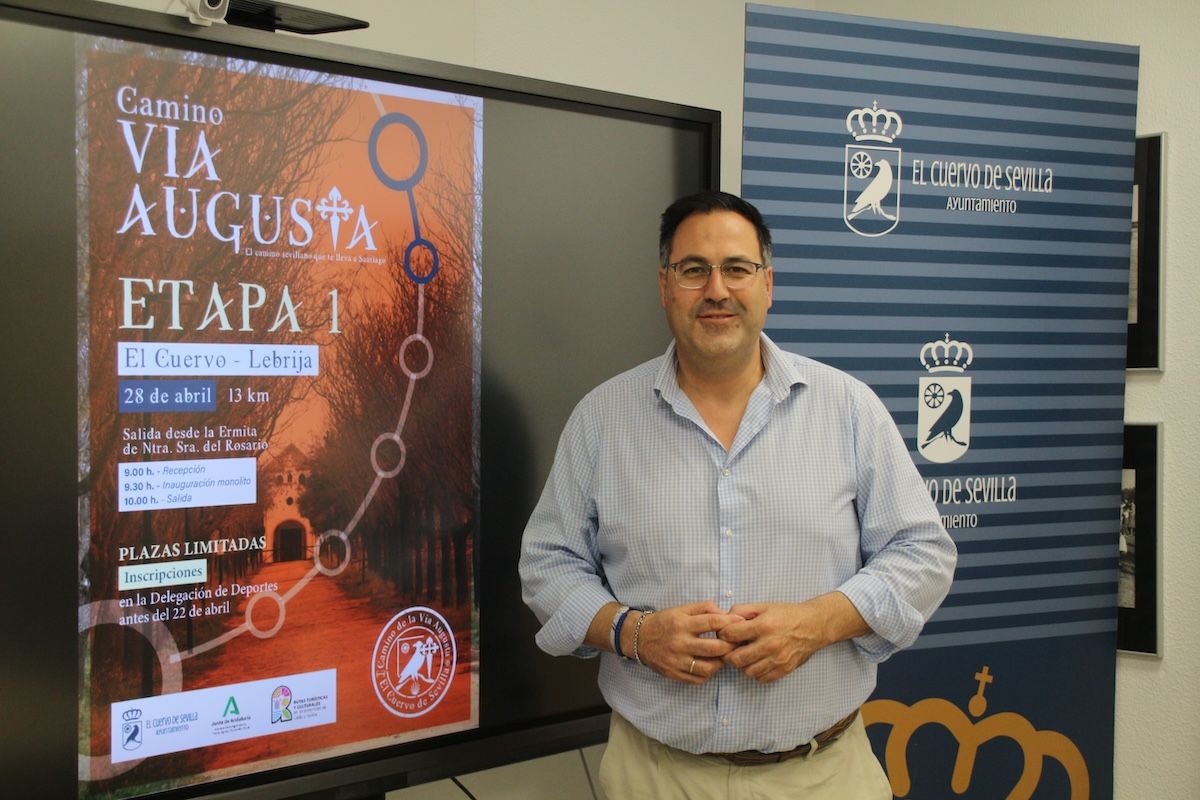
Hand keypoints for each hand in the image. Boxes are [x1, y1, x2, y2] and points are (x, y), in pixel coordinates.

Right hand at [629, 601, 743, 684]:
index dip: (730, 623)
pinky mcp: (674, 674)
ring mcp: (677, 661)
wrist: (639, 638)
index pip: (712, 622)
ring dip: (721, 662)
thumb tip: (726, 614)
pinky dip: (709, 673)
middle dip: (731, 645)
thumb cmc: (665, 622)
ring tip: (724, 655)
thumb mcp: (682, 609)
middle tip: (737, 642)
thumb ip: (704, 608)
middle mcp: (679, 643)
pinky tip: (711, 665)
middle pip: (714, 648)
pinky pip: (698, 678)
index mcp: (682, 624)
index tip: (741, 623)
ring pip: (709, 667)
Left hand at [719, 594, 867, 683]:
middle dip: (729, 654)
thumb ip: (742, 610)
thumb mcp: (764, 606)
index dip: (723, 634)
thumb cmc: (787, 615)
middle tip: (731, 648)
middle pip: (736, 659)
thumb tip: (725, 619)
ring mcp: (778, 659)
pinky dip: (756, 672)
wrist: (814, 625)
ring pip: (748, 671)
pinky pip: (761, 678)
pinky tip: (757, 662)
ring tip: (746, 655)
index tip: (726, 634)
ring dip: (742, 665)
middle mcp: (770, 644)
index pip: (731, 635)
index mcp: (764, 626)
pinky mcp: (785, 669)